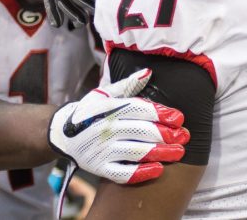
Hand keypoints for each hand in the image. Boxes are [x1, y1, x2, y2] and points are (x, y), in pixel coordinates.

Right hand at [48, 69, 188, 184]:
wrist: (62, 133)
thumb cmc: (90, 111)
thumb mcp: (104, 93)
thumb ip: (128, 85)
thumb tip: (149, 72)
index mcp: (109, 108)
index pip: (139, 109)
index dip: (161, 113)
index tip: (179, 118)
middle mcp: (106, 128)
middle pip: (141, 131)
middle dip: (166, 134)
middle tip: (184, 136)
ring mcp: (102, 149)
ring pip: (136, 152)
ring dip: (160, 153)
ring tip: (179, 153)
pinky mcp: (99, 167)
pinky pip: (122, 173)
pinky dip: (140, 173)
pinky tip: (157, 169)